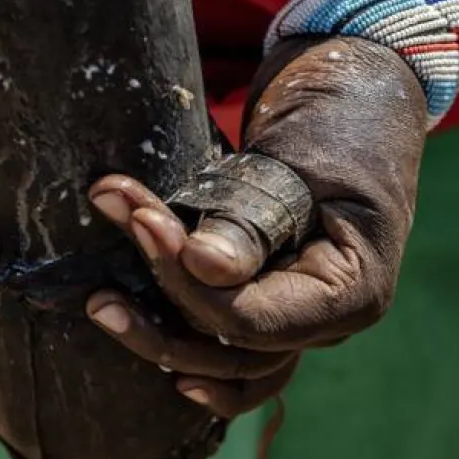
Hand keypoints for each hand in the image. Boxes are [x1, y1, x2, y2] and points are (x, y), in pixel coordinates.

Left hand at [86, 37, 427, 416]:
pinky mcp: (270, 300)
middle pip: (235, 351)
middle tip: (115, 251)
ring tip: (102, 305)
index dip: (191, 286)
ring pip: (225, 362)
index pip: (255, 321)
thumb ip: (252, 220)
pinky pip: (230, 352)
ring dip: (161, 338)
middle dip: (164, 307)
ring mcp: (300, 317)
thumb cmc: (338, 121)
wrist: (356, 96)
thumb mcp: (299, 161)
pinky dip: (191, 355)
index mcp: (351, 290)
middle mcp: (328, 320)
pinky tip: (153, 362)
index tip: (147, 223)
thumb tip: (203, 268)